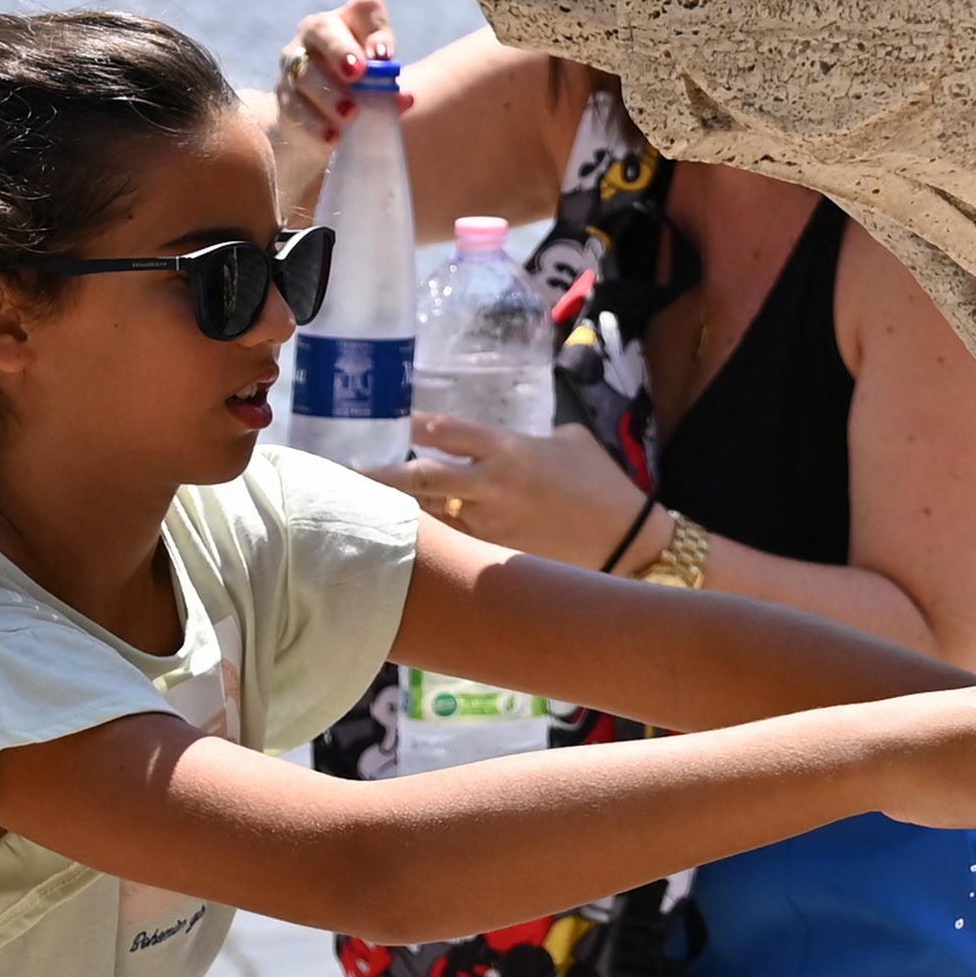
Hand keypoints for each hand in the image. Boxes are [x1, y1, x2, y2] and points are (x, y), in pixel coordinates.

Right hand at [266, 0, 393, 230]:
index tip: (385, 55)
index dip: (375, 30)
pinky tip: (333, 136)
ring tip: (351, 114)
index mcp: (349, 22)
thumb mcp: (378, 82)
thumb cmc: (362, 89)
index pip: (364, 10)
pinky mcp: (283, 97)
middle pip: (323, 30)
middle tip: (358, 73)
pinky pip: (295, 107)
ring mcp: (294, 64)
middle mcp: (315, 35)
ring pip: (305, 72)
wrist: (323, 119)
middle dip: (341, 50)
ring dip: (329, 94)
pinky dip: (315, 123)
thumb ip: (388, 85)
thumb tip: (404, 98)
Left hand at [389, 415, 647, 561]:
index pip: (447, 430)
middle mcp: (490, 484)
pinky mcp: (494, 554)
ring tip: (369, 509)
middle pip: (419, 476)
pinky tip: (410, 542)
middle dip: (379, 473)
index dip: (416, 424)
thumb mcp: (572, 442)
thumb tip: (510, 442)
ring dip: (400, 511)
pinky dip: (431, 540)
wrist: (627, 540)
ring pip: (429, 514)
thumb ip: (533, 437)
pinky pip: (452, 544)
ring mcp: (488, 523)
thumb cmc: (605, 485)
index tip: (396, 422)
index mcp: (510, 448)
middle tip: (348, 472)